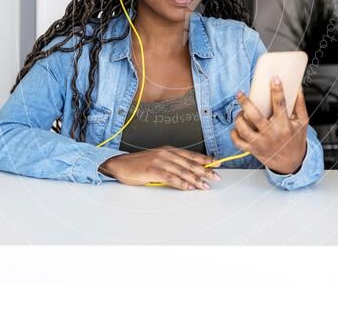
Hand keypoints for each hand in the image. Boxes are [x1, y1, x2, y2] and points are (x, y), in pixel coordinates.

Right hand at [98, 147, 220, 189]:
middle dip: (205, 171)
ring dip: (195, 180)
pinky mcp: (153, 170)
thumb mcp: (158, 160)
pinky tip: (189, 187)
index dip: (205, 159)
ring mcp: (160, 161)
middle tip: (216, 177)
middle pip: (190, 163)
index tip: (216, 164)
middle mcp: (166, 154)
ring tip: (205, 186)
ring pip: (182, 171)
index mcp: (169, 150)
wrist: (120, 165)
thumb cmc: (139, 165)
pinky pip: (171, 178)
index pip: (191, 155)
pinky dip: (181, 183)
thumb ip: (172, 164)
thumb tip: (188, 172)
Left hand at [232, 76, 308, 174]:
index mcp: (284, 126)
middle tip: (240, 94)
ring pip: (243, 129)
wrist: (291, 163)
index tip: (274, 79)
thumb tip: (297, 88)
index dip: (277, 90)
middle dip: (245, 102)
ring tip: (240, 112)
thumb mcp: (302, 123)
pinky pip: (238, 142)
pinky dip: (234, 133)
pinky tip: (237, 127)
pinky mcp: (253, 150)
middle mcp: (271, 134)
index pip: (280, 105)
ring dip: (238, 118)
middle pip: (255, 116)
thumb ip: (299, 105)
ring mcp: (260, 143)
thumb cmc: (295, 141)